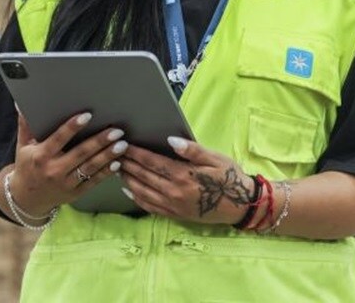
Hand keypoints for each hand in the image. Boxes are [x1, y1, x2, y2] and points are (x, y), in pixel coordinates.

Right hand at [9, 111, 128, 214]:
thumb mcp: (23, 146)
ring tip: (122, 145)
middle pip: (80, 153)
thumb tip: (22, 103)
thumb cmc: (27, 166)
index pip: (58, 139)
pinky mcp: (75, 193)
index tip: (87, 116)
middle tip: (116, 131)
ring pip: (90, 167)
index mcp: (40, 156)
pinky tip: (117, 163)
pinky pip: (93, 181)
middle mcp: (54, 170)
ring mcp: (65, 183)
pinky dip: (106, 173)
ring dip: (107, 156)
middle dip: (99, 141)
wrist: (26, 199)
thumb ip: (26, 125)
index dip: (72, 127)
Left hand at [119, 137, 255, 224]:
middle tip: (113, 153)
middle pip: (144, 176)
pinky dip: (136, 197)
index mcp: (184, 175)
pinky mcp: (175, 214)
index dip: (136, 153)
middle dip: (127, 164)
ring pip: (143, 191)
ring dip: (128, 179)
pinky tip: (128, 190)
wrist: (241, 205)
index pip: (152, 162)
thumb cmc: (230, 178)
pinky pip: (150, 206)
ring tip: (116, 168)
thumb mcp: (216, 158)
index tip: (124, 144)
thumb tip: (171, 140)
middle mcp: (174, 192)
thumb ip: (192, 150)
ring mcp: (173, 205)